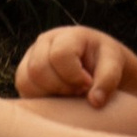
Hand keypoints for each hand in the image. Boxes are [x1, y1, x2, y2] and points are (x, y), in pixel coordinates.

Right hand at [16, 24, 131, 108]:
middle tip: (78, 91)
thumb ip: (108, 80)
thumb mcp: (114, 66)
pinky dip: (40, 100)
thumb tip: (95, 101)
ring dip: (49, 95)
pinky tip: (58, 98)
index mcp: (68, 36)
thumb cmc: (105, 64)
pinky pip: (23, 91)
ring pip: (25, 81)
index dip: (74, 76)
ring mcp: (31, 58)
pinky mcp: (25, 75)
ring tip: (68, 94)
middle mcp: (44, 43)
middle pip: (38, 69)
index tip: (88, 84)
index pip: (59, 55)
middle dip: (60, 87)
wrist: (97, 69)